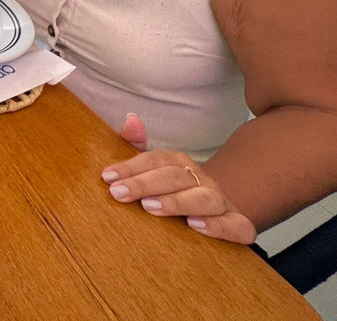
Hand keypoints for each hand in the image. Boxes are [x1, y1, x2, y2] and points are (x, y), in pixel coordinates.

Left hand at [102, 113, 256, 243]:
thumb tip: (131, 120)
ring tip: (150, 207)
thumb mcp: (152, 171)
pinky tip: (195, 226)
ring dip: (176, 202)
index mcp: (181, 165)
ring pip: (204, 198)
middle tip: (119, 193)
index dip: (131, 167)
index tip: (107, 177)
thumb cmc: (172, 195)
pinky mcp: (239, 226)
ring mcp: (222, 202)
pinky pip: (237, 226)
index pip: (157, 160)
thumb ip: (137, 145)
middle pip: (176, 177)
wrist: (214, 216)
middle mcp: (203, 179)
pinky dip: (220, 226)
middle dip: (145, 184)